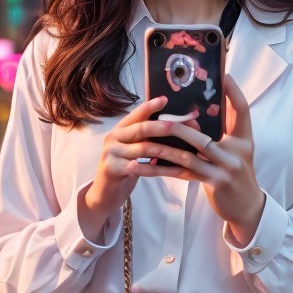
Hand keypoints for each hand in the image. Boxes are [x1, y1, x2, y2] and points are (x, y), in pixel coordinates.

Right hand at [77, 96, 205, 238]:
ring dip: (169, 152)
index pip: (136, 114)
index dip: (150, 106)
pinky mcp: (112, 169)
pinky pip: (142, 168)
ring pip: (145, 149)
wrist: (105, 193)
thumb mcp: (134, 149)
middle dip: (165, 127)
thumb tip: (179, 128)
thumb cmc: (125, 167)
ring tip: (188, 155)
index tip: (166, 99)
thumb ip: (149, 138)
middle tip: (185, 128)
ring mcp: (111, 153)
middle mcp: (114, 137)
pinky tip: (178, 171)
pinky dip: (162, 170)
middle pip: (142, 128)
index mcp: (120, 129)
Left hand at [142, 75, 265, 244]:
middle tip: (159, 117)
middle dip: (178, 126)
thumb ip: (226, 132)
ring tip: (146, 142)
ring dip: (165, 148)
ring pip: (189, 155)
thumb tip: (203, 112)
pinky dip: (165, 169)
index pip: (242, 110)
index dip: (234, 92)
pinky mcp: (214, 184)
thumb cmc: (239, 175)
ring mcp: (225, 170)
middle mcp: (237, 152)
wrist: (248, 208)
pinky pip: (184, 173)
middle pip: (203, 135)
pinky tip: (149, 165)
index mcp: (244, 140)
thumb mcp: (239, 151)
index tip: (224, 76)